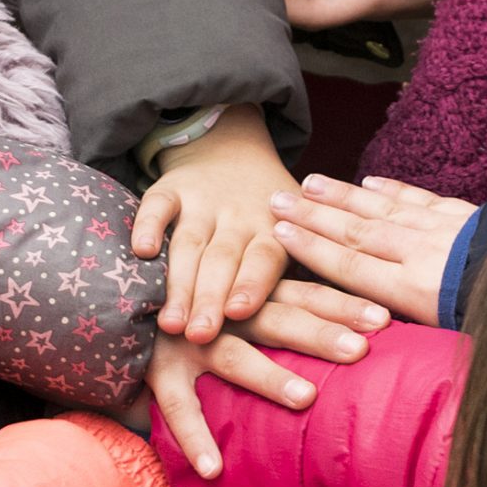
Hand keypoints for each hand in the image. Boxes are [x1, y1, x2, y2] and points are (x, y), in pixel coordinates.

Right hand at [131, 104, 295, 341]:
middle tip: (199, 335)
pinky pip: (157, 204)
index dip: (252, 284)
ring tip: (169, 323)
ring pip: (190, 242)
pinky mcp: (171, 189)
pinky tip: (142, 250)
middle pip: (224, 259)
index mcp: (275, 232)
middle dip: (210, 297)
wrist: (233, 149)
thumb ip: (306, 285)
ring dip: (179, 281)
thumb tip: (344, 337)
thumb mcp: (293, 239)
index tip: (239, 313)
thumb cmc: (268, 221)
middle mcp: (240, 217)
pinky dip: (148, 224)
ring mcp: (204, 203)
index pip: (264, 259)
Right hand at [145, 280, 387, 477]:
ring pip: (235, 357)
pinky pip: (178, 408)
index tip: (385, 317)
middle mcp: (224, 309)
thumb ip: (282, 299)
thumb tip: (355, 327)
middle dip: (321, 332)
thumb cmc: (195, 296)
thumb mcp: (237, 287)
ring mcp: (189, 339)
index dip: (343, 303)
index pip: (304, 293)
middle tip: (360, 349)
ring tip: (305, 398)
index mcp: (250, 289)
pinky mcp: (157, 370)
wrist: (117, 292)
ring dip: (270, 376)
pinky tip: (214, 470)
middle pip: (279, 317)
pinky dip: (194, 439)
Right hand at [269, 174, 477, 328]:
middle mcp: (422, 254)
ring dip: (342, 196)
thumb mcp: (459, 341)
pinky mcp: (463, 217)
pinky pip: (419, 200)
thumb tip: (376, 343)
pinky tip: (370, 182)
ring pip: (382, 209)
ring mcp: (442, 230)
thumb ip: (417, 338)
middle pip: (357, 231)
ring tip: (309, 183)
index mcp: (416, 291)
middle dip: (314, 216)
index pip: (352, 267)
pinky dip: (392, 190)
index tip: (280, 232)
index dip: (313, 249)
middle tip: (277, 199)